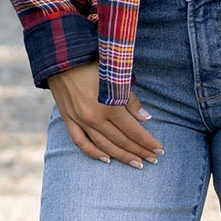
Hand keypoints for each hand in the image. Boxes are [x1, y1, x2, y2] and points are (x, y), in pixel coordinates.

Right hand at [47, 61, 162, 167]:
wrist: (61, 57)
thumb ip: (130, 99)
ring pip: (104, 146)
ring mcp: (80, 120)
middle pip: (121, 141)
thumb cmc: (92, 63)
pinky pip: (81, 141)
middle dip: (139, 151)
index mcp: (108, 105)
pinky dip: (94, 152)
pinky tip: (106, 159)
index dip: (147, 142)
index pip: (133, 130)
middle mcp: (94, 117)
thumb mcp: (116, 76)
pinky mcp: (68, 119)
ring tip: (136, 163)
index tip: (159, 150)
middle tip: (153, 160)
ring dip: (122, 156)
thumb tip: (145, 119)